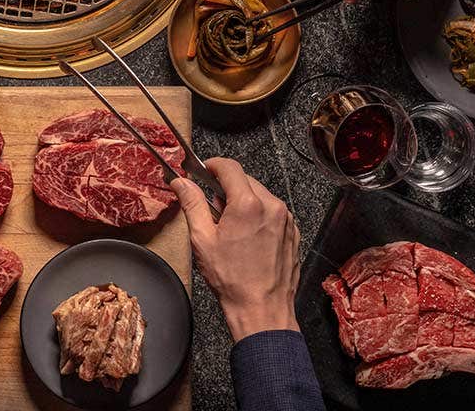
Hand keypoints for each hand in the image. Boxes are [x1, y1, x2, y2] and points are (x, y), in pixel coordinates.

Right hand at [170, 158, 300, 340]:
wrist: (262, 310)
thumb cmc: (232, 279)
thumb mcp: (202, 239)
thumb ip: (192, 204)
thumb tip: (181, 182)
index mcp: (248, 204)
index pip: (229, 167)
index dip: (212, 165)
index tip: (203, 171)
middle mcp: (272, 206)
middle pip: (245, 180)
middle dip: (227, 187)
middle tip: (213, 209)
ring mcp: (286, 220)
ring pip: (260, 195)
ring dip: (244, 202)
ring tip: (231, 228)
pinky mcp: (292, 232)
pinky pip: (273, 212)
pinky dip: (259, 216)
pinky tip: (247, 238)